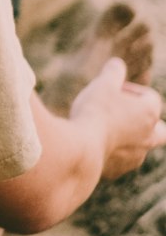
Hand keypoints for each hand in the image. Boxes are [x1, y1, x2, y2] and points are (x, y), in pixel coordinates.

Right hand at [69, 56, 165, 180]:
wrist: (79, 149)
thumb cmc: (94, 112)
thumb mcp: (103, 84)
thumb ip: (113, 72)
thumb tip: (117, 64)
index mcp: (149, 114)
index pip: (150, 98)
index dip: (131, 90)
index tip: (113, 89)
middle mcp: (148, 138)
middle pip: (160, 130)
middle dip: (147, 122)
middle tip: (125, 115)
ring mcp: (134, 157)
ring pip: (140, 147)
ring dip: (128, 138)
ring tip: (104, 130)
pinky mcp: (117, 171)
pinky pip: (120, 161)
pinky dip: (111, 153)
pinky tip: (92, 145)